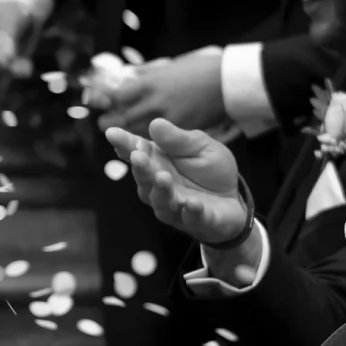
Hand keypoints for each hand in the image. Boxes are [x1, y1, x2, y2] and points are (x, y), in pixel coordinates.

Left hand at [100, 48, 227, 136]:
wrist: (228, 80)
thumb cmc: (199, 69)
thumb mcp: (168, 67)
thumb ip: (145, 77)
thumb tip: (123, 81)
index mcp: (149, 83)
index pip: (116, 97)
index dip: (106, 101)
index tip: (100, 103)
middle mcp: (155, 102)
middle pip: (121, 119)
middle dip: (110, 123)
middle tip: (106, 123)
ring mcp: (167, 119)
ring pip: (136, 134)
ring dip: (125, 135)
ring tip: (120, 134)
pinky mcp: (180, 132)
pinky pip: (157, 141)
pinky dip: (147, 142)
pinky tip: (143, 141)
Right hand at [106, 119, 252, 250]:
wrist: (234, 200)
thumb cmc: (211, 171)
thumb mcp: (201, 147)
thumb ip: (178, 139)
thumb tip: (155, 123)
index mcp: (158, 164)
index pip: (137, 153)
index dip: (124, 144)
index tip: (111, 133)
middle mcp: (159, 187)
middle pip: (145, 180)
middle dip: (141, 169)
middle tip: (138, 156)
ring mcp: (176, 207)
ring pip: (162, 203)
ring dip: (161, 191)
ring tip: (163, 177)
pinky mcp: (197, 221)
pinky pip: (191, 219)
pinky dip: (191, 212)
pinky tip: (192, 203)